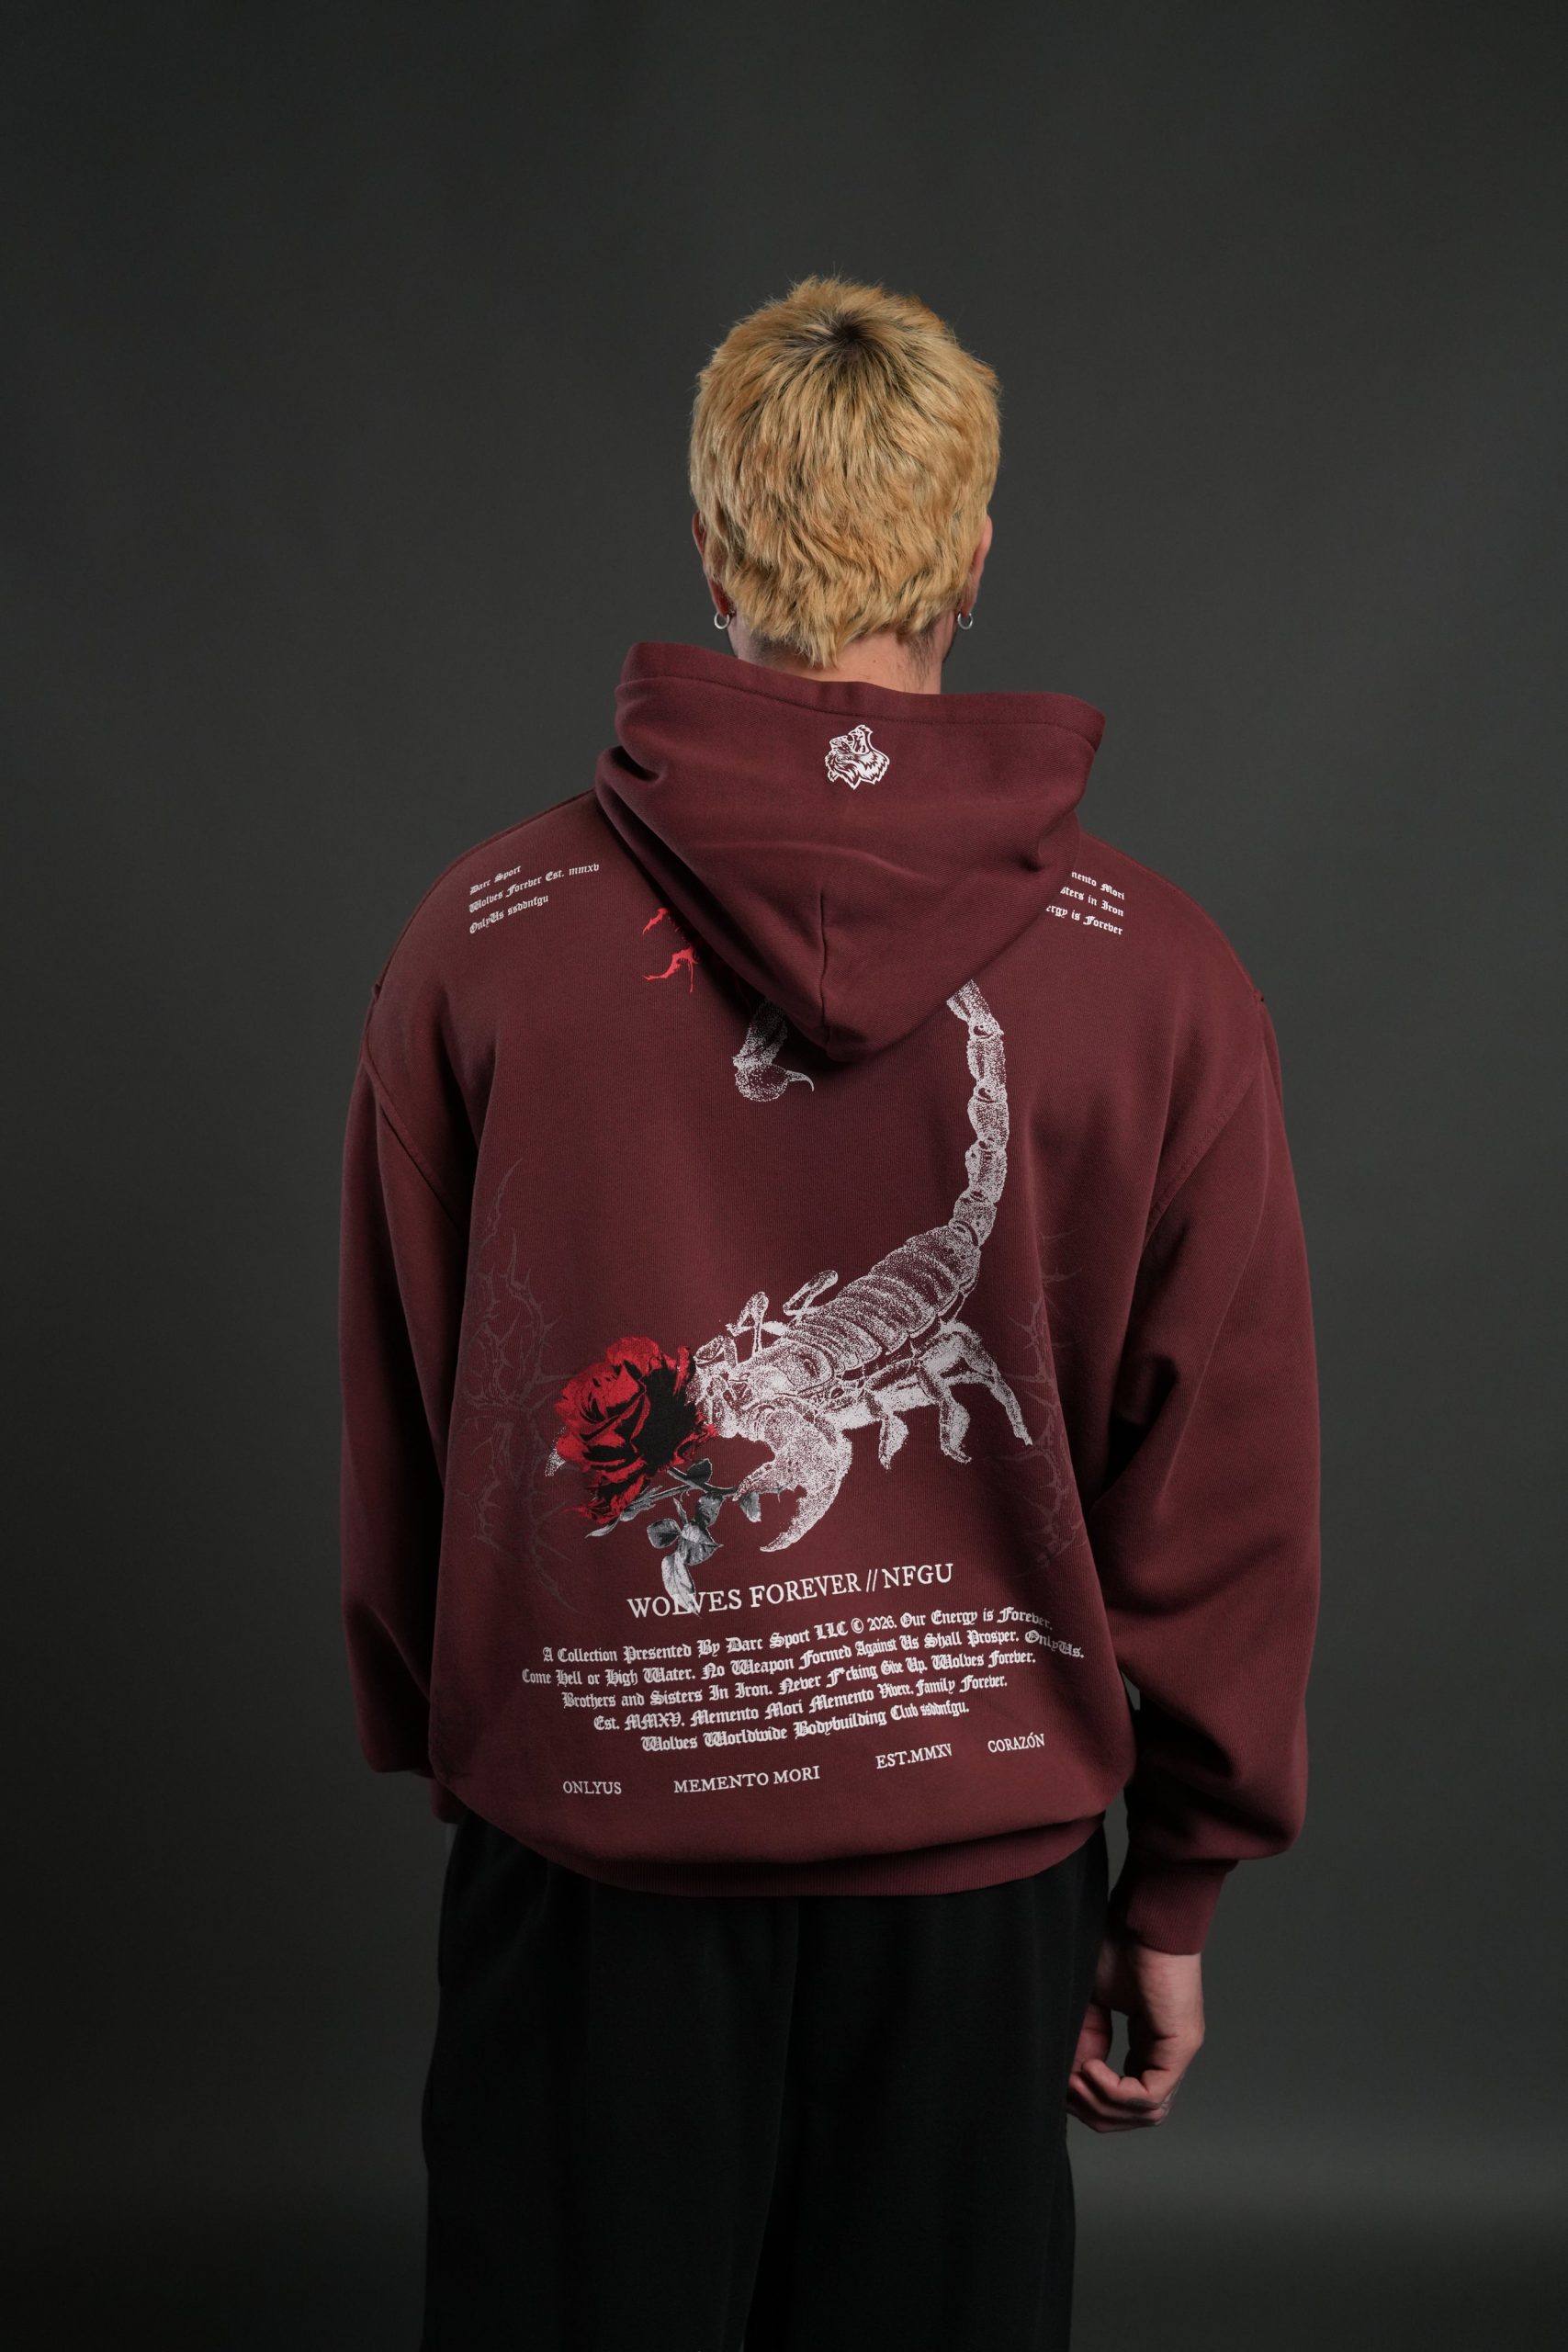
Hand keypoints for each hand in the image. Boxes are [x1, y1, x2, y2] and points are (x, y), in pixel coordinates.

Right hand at [1067, 1924, 1204, 2131]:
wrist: (1142, 1916)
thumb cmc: (1118, 1946)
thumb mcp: (1090, 2005)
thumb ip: (1084, 2043)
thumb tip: (1070, 2083)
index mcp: (1149, 2048)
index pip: (1127, 2101)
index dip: (1092, 2103)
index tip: (1062, 2084)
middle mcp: (1168, 2057)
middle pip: (1136, 2116)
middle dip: (1094, 2111)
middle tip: (1065, 2088)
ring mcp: (1178, 2054)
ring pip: (1145, 2113)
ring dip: (1102, 2104)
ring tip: (1076, 2078)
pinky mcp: (1180, 2046)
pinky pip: (1149, 2093)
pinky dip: (1114, 2091)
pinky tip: (1090, 2068)